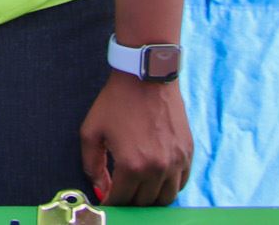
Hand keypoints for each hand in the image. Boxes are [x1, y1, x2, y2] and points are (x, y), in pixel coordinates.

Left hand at [80, 72, 192, 205]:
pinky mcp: (187, 153)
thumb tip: (100, 187)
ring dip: (150, 198)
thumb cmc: (116, 101)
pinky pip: (181, 183)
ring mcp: (176, 162)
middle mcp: (157, 168)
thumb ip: (91, 164)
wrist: (146, 76)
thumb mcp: (91, 131)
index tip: (106, 199)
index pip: (121, 200)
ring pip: (165, 198)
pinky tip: (156, 178)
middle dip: (129, 202)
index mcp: (131, 165)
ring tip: (139, 189)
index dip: (110, 203)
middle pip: (143, 203)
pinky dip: (169, 186)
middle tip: (121, 193)